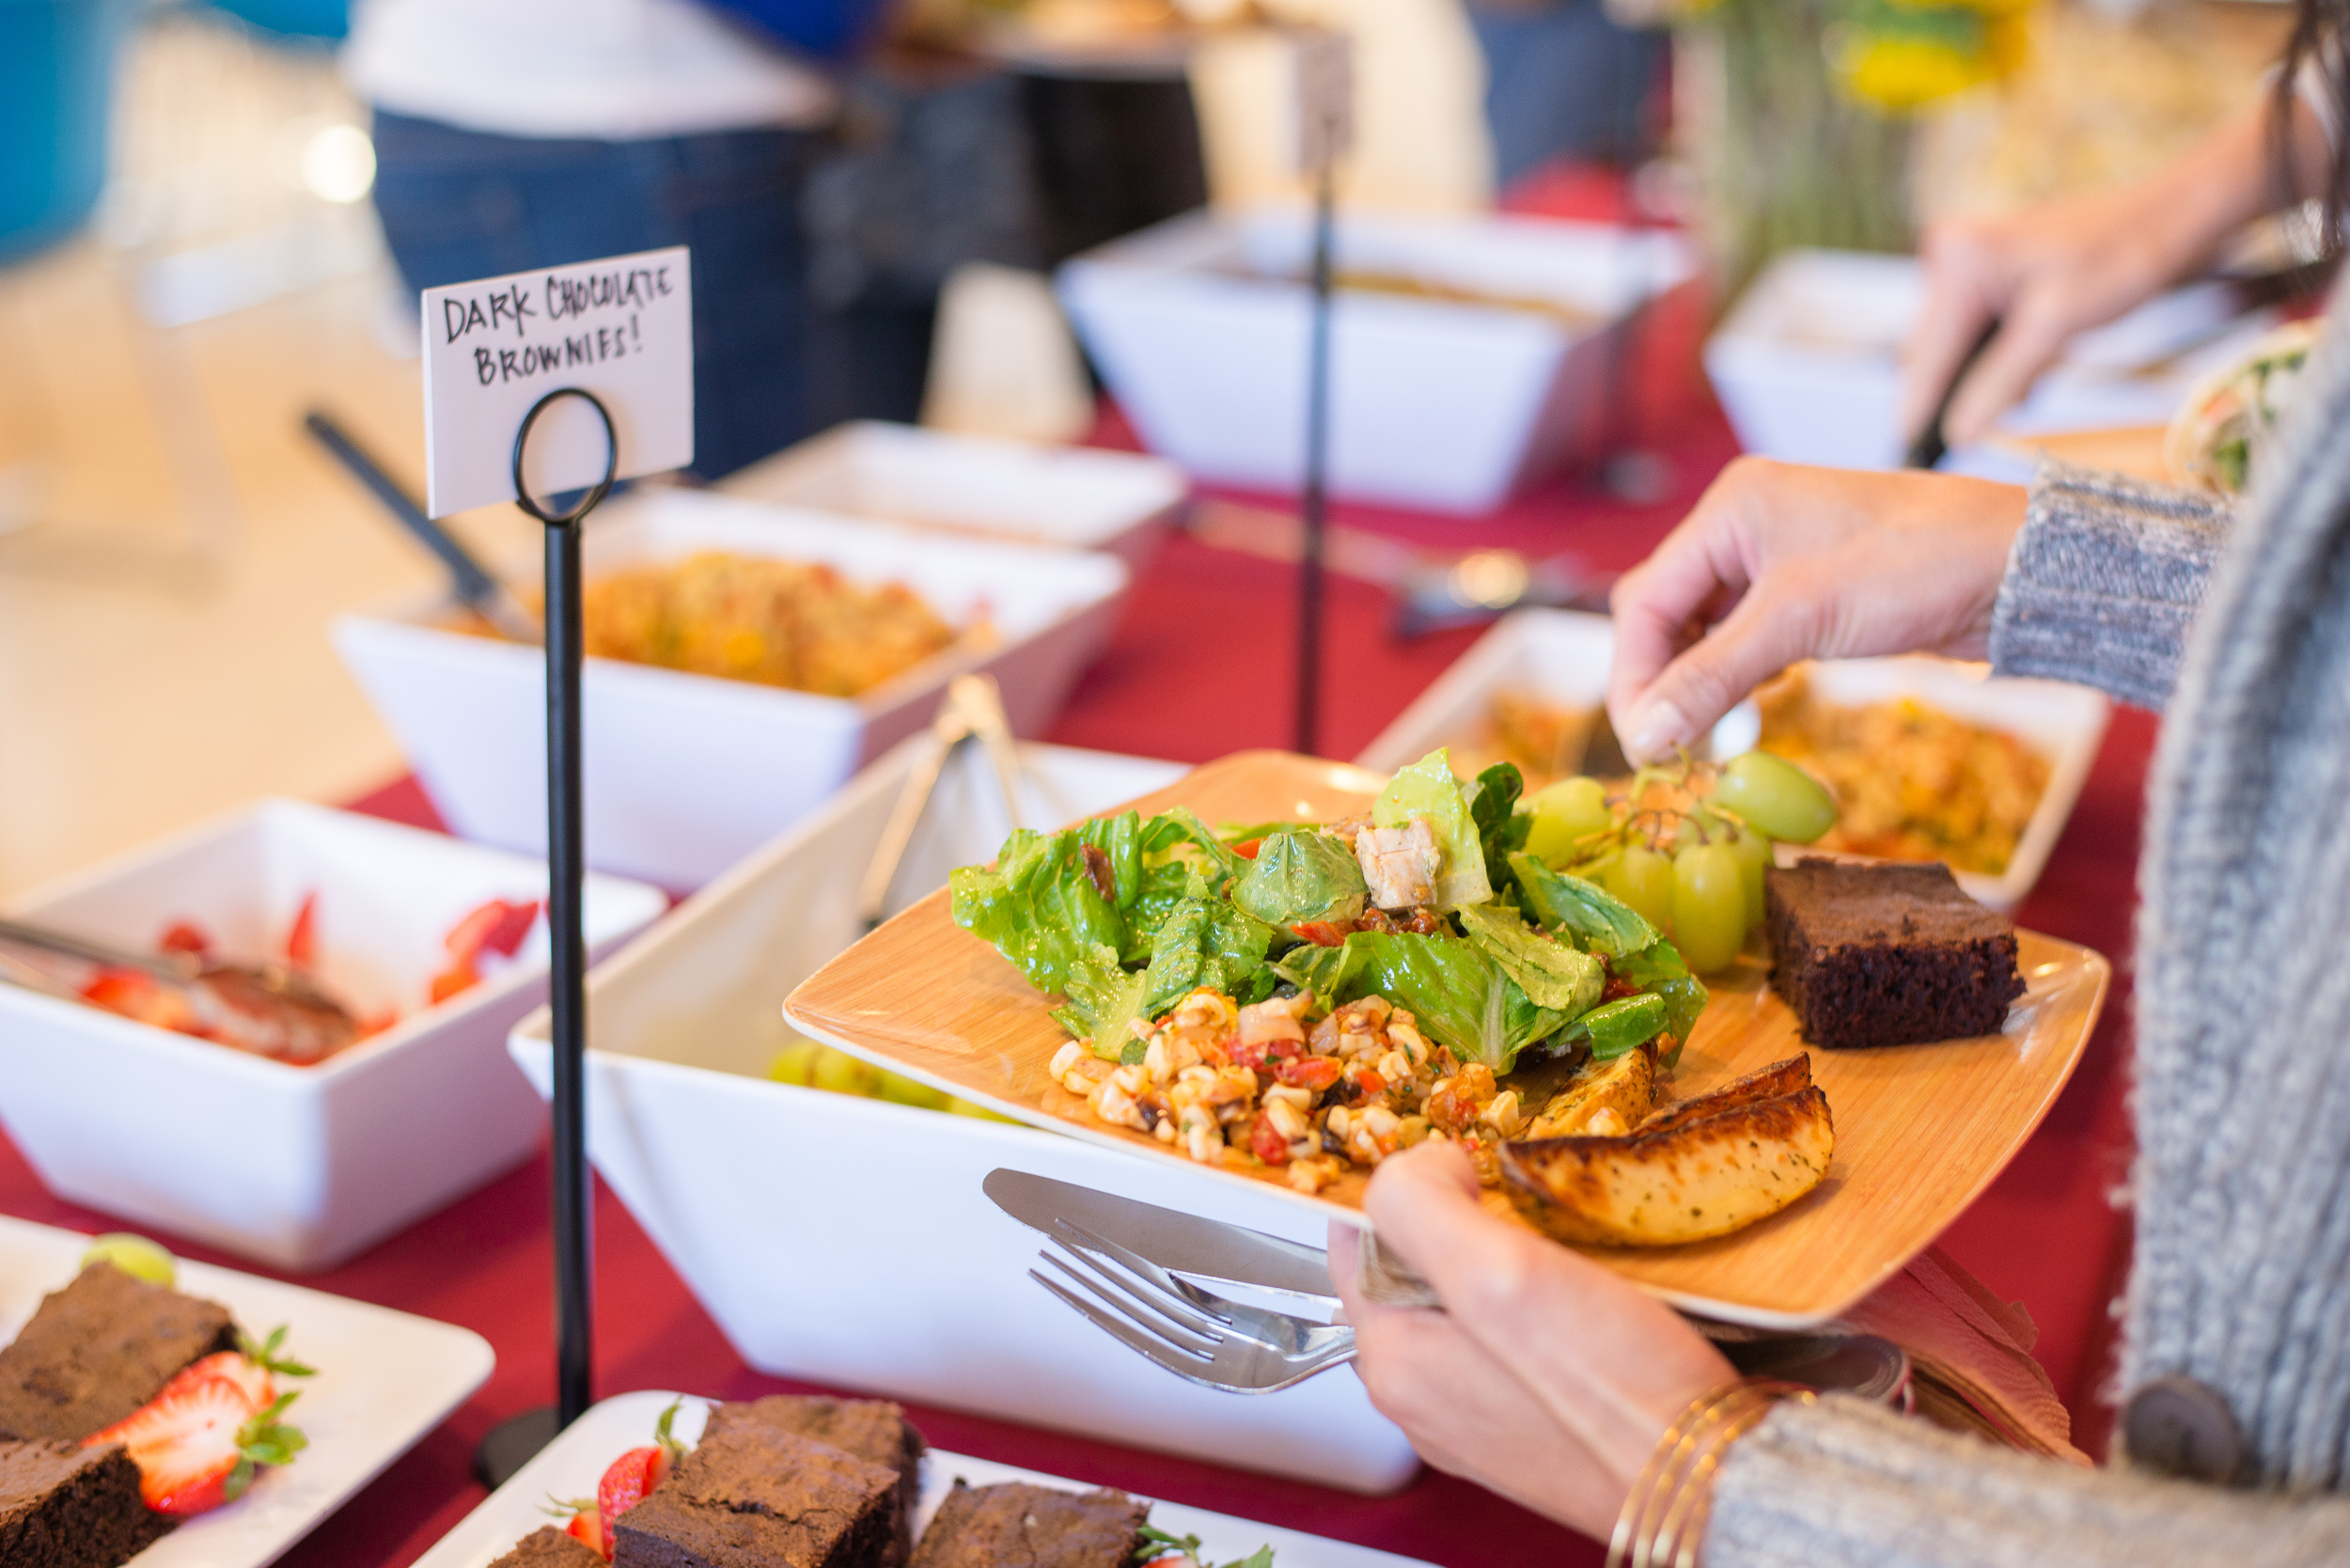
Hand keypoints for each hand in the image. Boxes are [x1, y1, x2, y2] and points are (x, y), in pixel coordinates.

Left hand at [1329, 1143, 1733, 1538]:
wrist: (1713, 1479)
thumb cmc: (1612, 1388)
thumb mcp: (1497, 1272)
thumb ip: (1422, 1205)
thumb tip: (1416, 1165)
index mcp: (1393, 1361)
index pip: (1353, 1239)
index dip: (1408, 1187)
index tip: (1471, 1175)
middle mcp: (1419, 1400)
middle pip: (1406, 1272)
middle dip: (1453, 1225)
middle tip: (1520, 1210)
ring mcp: (1472, 1421)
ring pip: (1458, 1306)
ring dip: (1497, 1264)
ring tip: (1555, 1252)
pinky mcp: (1526, 1430)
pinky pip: (1505, 1346)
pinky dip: (1530, 1309)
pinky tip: (1579, 1300)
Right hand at [1606, 458, 2026, 761]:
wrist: (2019, 567)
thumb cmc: (1911, 568)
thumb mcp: (1798, 623)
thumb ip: (1711, 679)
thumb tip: (1643, 738)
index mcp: (1729, 509)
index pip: (1646, 601)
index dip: (1635, 675)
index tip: (1641, 743)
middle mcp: (1745, 527)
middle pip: (1668, 614)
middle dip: (1663, 680)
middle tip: (1668, 749)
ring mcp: (1779, 559)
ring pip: (1706, 631)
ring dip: (1699, 684)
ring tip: (1704, 739)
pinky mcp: (1812, 593)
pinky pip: (1747, 639)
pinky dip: (1737, 678)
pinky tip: (1746, 710)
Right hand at [1902, 97, 2319, 447]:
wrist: (2168, 215)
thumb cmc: (2121, 255)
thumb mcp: (2055, 328)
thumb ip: (2000, 383)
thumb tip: (1959, 435)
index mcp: (1958, 262)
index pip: (1926, 356)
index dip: (1921, 410)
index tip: (1914, 458)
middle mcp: (1951, 257)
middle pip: (1933, 351)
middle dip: (1950, 396)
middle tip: (1960, 449)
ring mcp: (1968, 265)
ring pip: (1955, 346)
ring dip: (1974, 382)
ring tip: (1998, 416)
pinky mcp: (1989, 274)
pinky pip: (1976, 332)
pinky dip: (1992, 362)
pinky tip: (2019, 383)